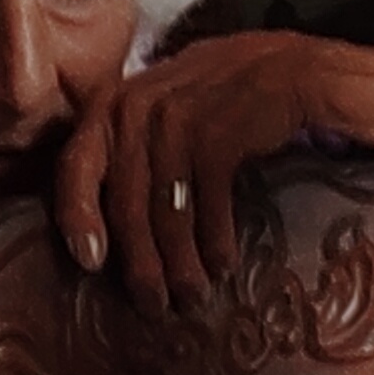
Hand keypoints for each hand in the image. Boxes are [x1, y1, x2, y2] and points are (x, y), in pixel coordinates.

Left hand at [50, 33, 330, 312]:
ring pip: (165, 210)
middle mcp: (137, 106)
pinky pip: (206, 202)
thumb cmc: (228, 99)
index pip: (75, 163)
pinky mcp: (218, 132)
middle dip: (140, 263)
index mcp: (115, 102)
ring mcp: (177, 117)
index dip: (77, 217)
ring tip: (193, 296)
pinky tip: (224, 265)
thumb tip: (105, 222)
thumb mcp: (169, 110)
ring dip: (181, 264)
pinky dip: (215, 240)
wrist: (298, 68)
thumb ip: (133, 146)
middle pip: (125, 201)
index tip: (91, 264)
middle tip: (154, 306)